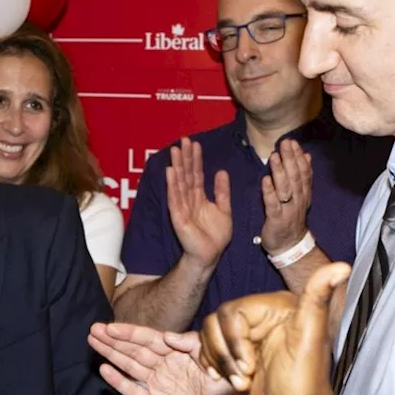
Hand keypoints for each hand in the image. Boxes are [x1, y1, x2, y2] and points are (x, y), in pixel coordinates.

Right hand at [88, 323, 271, 394]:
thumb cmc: (230, 394)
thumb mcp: (216, 361)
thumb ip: (193, 346)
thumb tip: (167, 337)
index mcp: (180, 354)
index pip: (149, 339)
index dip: (129, 332)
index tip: (109, 325)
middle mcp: (167, 368)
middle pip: (135, 351)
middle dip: (114, 340)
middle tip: (92, 331)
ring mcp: (161, 386)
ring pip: (131, 367)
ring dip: (112, 355)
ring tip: (93, 343)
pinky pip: (134, 391)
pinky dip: (120, 381)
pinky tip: (105, 370)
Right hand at [167, 138, 231, 270]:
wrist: (210, 255)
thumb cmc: (216, 236)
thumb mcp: (224, 209)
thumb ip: (222, 191)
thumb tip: (221, 171)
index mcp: (199, 198)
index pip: (196, 174)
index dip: (196, 159)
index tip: (194, 144)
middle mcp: (189, 200)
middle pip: (186, 175)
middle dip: (185, 157)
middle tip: (183, 140)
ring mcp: (182, 207)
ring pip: (179, 183)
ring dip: (177, 166)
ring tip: (176, 150)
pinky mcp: (178, 217)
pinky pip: (175, 198)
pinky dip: (172, 184)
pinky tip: (171, 171)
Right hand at [199, 263, 350, 394]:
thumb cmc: (305, 385)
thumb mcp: (310, 340)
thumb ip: (318, 298)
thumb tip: (341, 266)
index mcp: (277, 306)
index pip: (232, 311)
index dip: (233, 340)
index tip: (249, 365)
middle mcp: (262, 315)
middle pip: (216, 322)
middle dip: (225, 354)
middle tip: (243, 377)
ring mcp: (249, 334)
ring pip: (209, 334)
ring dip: (219, 362)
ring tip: (240, 382)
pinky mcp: (239, 351)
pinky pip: (209, 347)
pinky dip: (212, 364)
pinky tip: (228, 380)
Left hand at [260, 139, 312, 254]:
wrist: (290, 246)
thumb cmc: (292, 218)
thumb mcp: (301, 197)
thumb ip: (303, 177)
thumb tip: (307, 156)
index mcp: (303, 194)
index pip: (303, 172)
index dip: (299, 157)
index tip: (293, 143)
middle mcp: (298, 200)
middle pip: (295, 177)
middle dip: (290, 159)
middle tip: (284, 143)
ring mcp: (288, 210)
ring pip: (285, 188)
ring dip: (280, 171)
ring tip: (274, 156)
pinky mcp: (276, 220)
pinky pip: (273, 204)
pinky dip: (269, 192)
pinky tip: (265, 180)